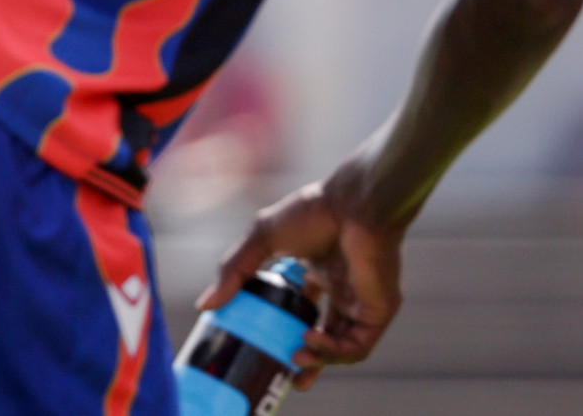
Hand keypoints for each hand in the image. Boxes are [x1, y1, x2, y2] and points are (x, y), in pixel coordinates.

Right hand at [196, 161, 405, 386]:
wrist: (352, 205)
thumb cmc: (311, 211)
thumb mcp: (261, 239)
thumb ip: (234, 271)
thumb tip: (205, 304)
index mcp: (318, 273)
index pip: (303, 314)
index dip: (286, 334)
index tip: (265, 349)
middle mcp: (342, 291)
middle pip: (326, 338)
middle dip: (307, 362)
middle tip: (286, 377)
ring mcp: (361, 302)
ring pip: (342, 347)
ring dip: (319, 359)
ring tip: (295, 358)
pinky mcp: (377, 310)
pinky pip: (358, 344)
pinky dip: (335, 351)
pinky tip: (311, 340)